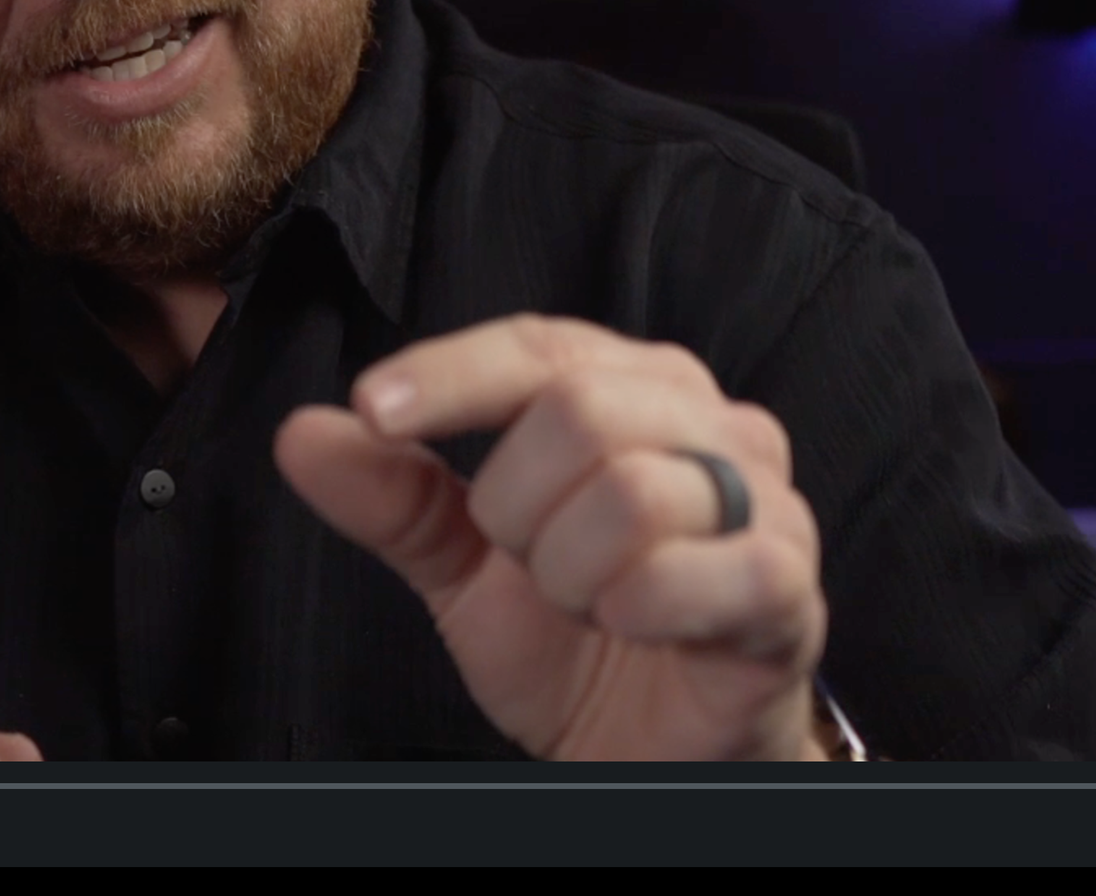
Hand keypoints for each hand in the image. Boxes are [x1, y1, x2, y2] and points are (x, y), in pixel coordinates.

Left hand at [275, 315, 826, 760]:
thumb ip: (394, 497)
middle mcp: (710, 425)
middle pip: (580, 407)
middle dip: (514, 506)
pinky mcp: (790, 588)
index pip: (539, 344)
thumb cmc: (578, 639)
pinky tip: (631, 624)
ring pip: (636, 491)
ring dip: (573, 570)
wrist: (652, 751)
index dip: (451, 373)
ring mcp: (765, 503)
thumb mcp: (464, 566)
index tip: (373, 408)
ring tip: (585, 603)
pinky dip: (645, 605)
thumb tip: (306, 433)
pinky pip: (719, 571)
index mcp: (634, 390)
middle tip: (524, 562)